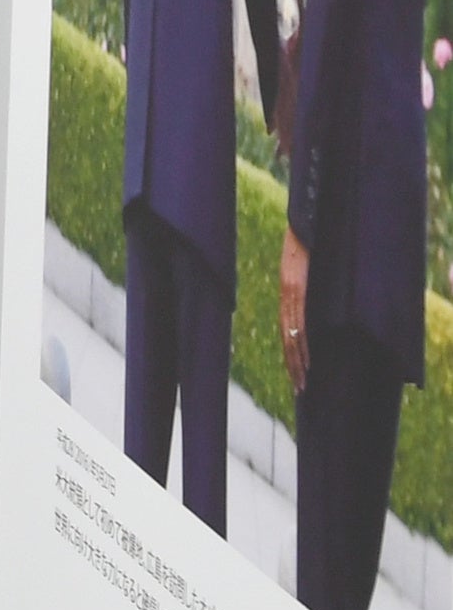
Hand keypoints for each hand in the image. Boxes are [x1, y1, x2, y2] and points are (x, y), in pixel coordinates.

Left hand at [281, 230, 310, 393]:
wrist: (304, 220)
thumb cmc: (311, 243)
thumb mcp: (311, 270)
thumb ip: (313, 288)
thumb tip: (324, 305)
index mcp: (287, 294)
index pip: (287, 332)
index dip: (290, 355)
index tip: (296, 375)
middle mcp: (285, 295)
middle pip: (287, 339)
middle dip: (293, 366)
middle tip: (300, 389)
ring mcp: (290, 291)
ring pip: (291, 333)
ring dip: (298, 360)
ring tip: (304, 381)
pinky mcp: (297, 285)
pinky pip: (299, 318)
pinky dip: (302, 339)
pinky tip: (307, 357)